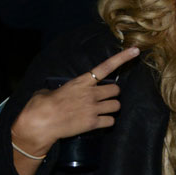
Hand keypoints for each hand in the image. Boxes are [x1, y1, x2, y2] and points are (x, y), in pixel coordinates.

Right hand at [10, 47, 139, 174]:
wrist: (39, 124)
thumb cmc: (40, 106)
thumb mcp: (51, 90)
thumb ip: (63, 88)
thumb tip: (60, 91)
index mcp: (81, 82)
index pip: (105, 67)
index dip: (122, 58)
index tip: (135, 50)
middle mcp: (90, 94)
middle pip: (116, 90)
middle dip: (112, 94)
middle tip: (104, 98)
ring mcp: (93, 108)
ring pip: (116, 106)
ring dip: (111, 108)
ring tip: (101, 110)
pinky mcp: (92, 123)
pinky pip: (111, 121)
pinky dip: (107, 122)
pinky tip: (98, 122)